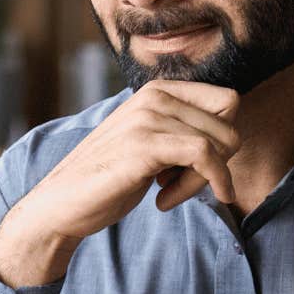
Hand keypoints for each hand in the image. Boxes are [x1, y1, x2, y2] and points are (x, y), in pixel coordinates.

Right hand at [0, 81, 240, 286]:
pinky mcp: (145, 144)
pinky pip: (205, 157)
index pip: (227, 102)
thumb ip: (182, 131)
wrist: (61, 203)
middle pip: (229, 124)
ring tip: (167, 194)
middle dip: (217, 163)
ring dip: (203, 180)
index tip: (195, 167)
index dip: (222, 139)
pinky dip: (203, 185)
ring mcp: (148, 117)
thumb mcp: (150, 144)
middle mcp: (155, 95)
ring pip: (220, 143)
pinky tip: (165, 203)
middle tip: (181, 186)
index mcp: (158, 90)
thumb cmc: (108, 178)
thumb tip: (232, 137)